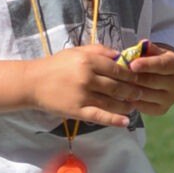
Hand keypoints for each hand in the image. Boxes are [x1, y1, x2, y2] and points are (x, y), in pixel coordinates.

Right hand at [33, 45, 150, 127]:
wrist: (33, 82)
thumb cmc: (56, 65)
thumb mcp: (77, 51)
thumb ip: (99, 50)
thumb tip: (120, 56)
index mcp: (88, 61)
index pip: (118, 69)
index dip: (131, 75)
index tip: (138, 78)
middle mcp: (87, 78)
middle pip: (117, 86)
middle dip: (132, 91)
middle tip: (140, 93)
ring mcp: (82, 96)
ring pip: (112, 102)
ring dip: (126, 105)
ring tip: (133, 106)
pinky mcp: (77, 111)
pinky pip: (100, 116)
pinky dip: (115, 120)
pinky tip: (126, 122)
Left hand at [118, 43, 173, 116]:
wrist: (167, 76)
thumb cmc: (155, 59)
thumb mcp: (154, 51)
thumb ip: (147, 49)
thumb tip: (141, 44)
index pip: (161, 65)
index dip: (146, 65)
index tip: (131, 64)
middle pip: (152, 81)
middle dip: (133, 78)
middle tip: (117, 75)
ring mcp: (170, 98)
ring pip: (146, 95)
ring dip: (129, 90)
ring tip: (115, 84)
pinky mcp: (161, 110)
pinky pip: (143, 107)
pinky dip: (131, 101)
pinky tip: (120, 94)